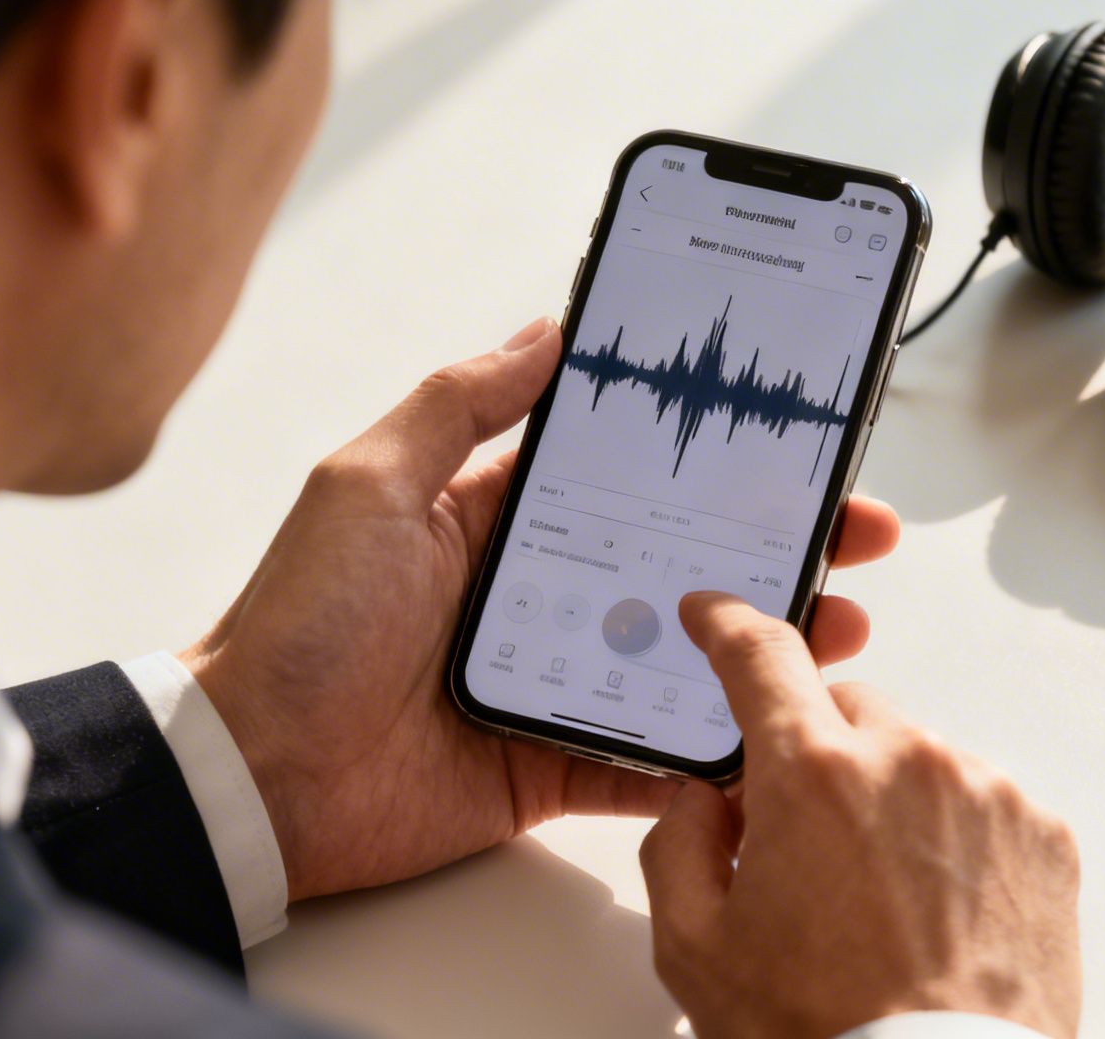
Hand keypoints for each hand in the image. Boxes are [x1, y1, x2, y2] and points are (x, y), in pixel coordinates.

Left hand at [181, 318, 901, 899]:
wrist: (250, 778)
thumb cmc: (297, 624)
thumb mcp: (368, 483)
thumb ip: (459, 404)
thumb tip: (545, 327)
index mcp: (498, 519)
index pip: (631, 475)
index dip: (712, 455)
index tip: (788, 436)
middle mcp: (537, 595)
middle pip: (679, 563)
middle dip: (771, 546)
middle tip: (854, 534)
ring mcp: (552, 681)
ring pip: (683, 658)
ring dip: (763, 645)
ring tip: (841, 631)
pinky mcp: (550, 764)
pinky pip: (646, 759)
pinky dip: (709, 753)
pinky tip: (776, 732)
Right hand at [640, 593, 1082, 1038]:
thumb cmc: (824, 1036)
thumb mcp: (698, 950)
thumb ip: (679, 846)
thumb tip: (701, 801)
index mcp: (813, 774)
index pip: (761, 656)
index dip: (728, 626)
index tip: (715, 617)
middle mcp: (909, 760)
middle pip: (847, 710)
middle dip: (817, 753)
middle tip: (803, 841)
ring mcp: (987, 792)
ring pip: (918, 756)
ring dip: (890, 797)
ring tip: (879, 897)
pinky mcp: (1045, 835)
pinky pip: (982, 801)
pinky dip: (953, 835)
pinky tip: (935, 908)